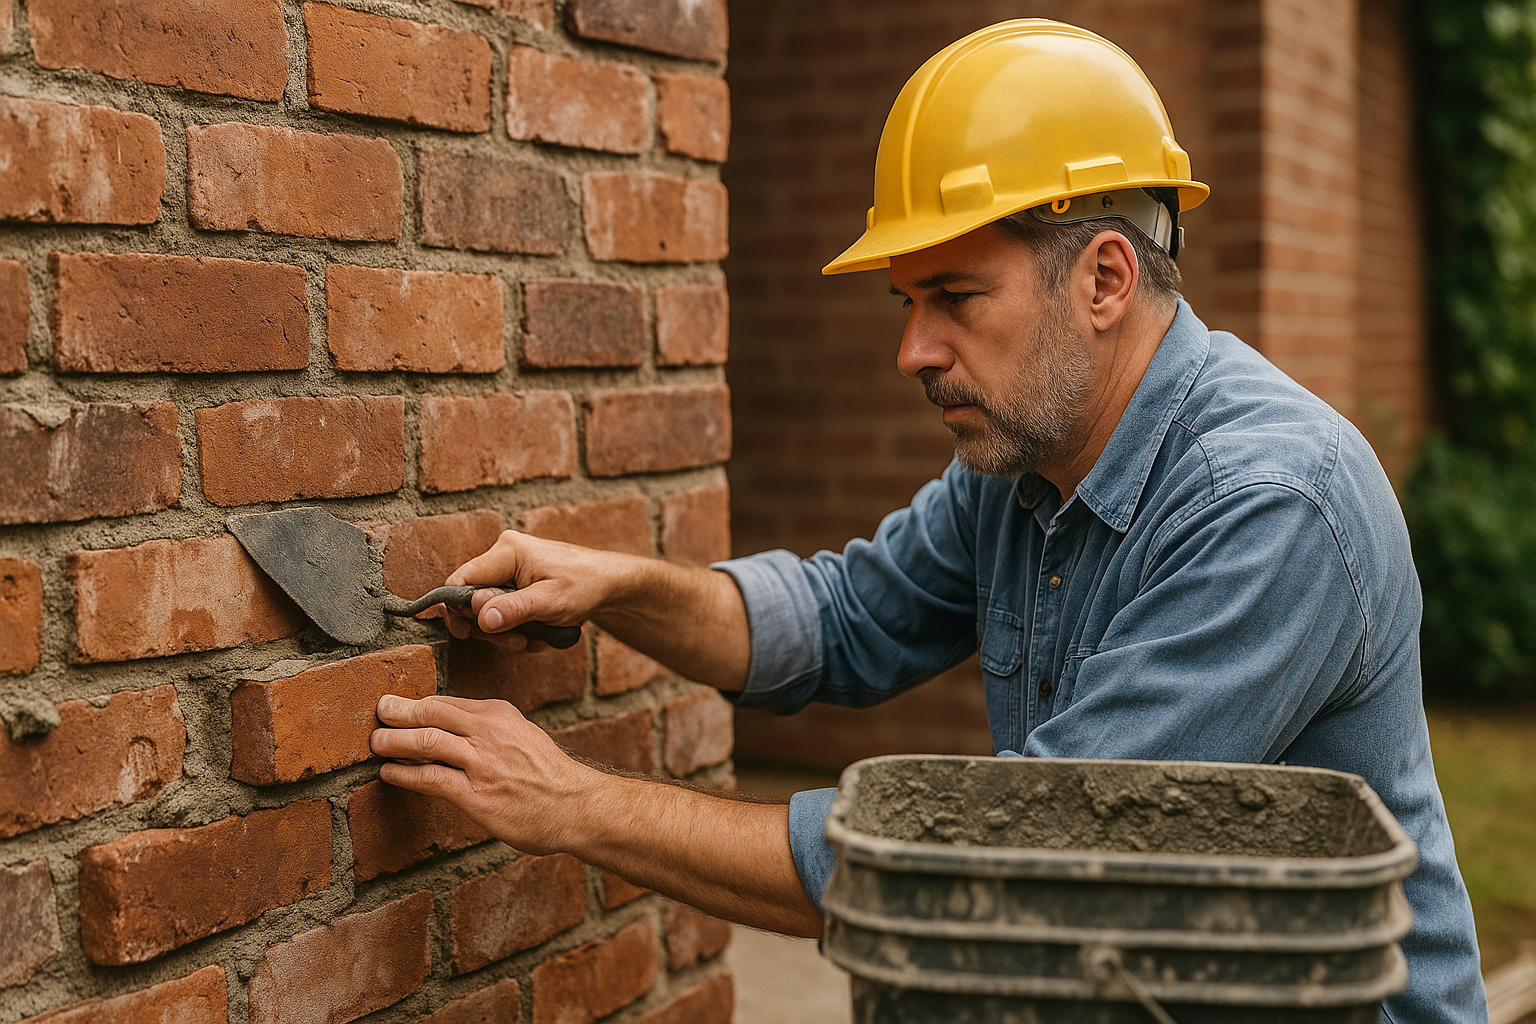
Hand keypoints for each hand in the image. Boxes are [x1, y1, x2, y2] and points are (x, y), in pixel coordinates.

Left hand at [370, 693, 603, 854]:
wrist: (576, 806)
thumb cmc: (549, 775)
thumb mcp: (523, 735)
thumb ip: (490, 729)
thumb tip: (452, 728)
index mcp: (500, 713)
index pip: (447, 702)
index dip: (417, 704)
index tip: (399, 706)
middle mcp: (488, 732)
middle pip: (431, 713)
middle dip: (398, 712)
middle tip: (379, 711)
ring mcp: (481, 763)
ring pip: (425, 742)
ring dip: (393, 742)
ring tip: (376, 742)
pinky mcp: (475, 795)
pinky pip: (430, 779)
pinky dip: (403, 774)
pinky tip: (389, 773)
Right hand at [443, 530, 633, 651]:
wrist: (609, 584)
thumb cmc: (585, 585)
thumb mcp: (551, 602)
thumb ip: (514, 609)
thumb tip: (480, 618)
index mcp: (507, 551)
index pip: (460, 580)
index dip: (457, 610)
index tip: (467, 633)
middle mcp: (503, 557)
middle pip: (471, 600)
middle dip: (492, 627)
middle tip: (518, 642)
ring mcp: (509, 572)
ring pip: (488, 611)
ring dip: (508, 632)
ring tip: (534, 639)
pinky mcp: (516, 586)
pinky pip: (504, 612)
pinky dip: (519, 628)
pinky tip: (540, 632)